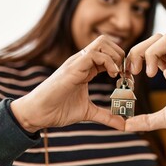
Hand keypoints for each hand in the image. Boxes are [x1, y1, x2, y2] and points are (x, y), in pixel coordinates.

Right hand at [11, 35, 125, 132]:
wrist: (37, 113)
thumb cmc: (58, 110)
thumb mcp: (88, 113)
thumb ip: (106, 116)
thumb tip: (123, 124)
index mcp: (86, 68)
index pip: (107, 53)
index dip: (120, 62)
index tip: (127, 78)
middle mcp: (81, 61)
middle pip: (105, 42)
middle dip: (120, 54)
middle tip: (125, 73)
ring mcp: (76, 62)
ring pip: (101, 43)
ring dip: (115, 56)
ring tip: (118, 74)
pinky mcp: (72, 68)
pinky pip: (94, 54)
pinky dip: (108, 62)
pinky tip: (112, 75)